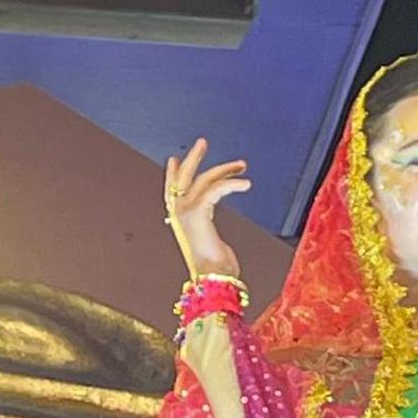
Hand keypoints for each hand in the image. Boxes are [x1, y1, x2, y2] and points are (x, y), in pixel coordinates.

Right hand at [161, 138, 249, 284]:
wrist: (213, 276)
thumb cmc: (215, 267)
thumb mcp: (209, 243)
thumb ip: (207, 231)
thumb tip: (211, 230)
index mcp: (180, 221)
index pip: (172, 191)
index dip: (173, 174)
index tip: (175, 159)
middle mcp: (179, 214)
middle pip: (183, 178)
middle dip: (193, 158)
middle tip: (202, 142)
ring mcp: (186, 213)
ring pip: (203, 180)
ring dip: (223, 169)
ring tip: (241, 165)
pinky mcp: (199, 212)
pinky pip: (216, 189)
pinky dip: (232, 184)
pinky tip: (246, 184)